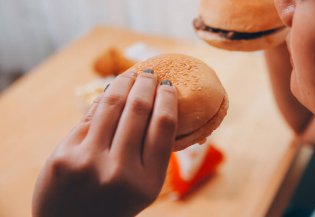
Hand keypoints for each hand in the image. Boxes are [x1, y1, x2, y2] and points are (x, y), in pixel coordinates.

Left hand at [32, 70, 177, 216]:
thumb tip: (158, 103)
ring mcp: (88, 163)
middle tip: (150, 73)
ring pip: (112, 106)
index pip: (163, 126)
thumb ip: (152, 152)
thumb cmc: (113, 203)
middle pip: (139, 110)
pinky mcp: (64, 157)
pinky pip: (89, 118)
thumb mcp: (142, 188)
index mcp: (147, 183)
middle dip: (146, 84)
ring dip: (124, 83)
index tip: (169, 85)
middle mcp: (120, 172)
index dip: (167, 99)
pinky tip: (110, 92)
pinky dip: (102, 102)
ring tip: (131, 75)